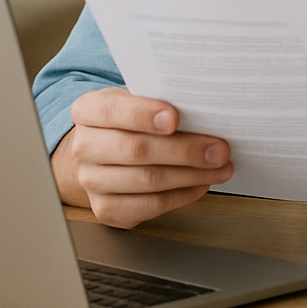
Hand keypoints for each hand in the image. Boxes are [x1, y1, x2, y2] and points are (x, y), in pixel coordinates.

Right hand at [51, 87, 233, 228]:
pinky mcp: (107, 209)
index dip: (144, 114)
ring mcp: (92, 181)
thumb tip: (207, 109)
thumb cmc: (131, 118)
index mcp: (88, 110)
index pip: (114, 111)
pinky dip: (182, 195)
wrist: (103, 150)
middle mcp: (84, 147)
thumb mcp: (139, 98)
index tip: (175, 118)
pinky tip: (203, 183)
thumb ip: (163, 99)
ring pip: (148, 180)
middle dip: (185, 150)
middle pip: (137, 150)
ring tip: (222, 167)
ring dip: (192, 175)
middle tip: (220, 149)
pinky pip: (150, 206)